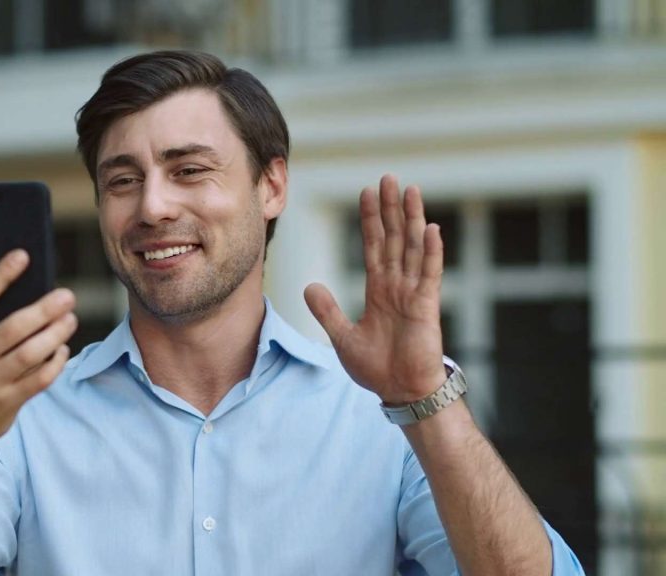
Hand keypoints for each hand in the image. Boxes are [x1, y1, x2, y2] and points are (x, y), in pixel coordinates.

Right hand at [0, 250, 76, 460]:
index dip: (0, 276)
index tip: (23, 256)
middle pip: (13, 328)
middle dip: (44, 310)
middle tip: (67, 296)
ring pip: (30, 354)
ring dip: (56, 334)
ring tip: (70, 319)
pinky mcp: (7, 403)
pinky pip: (40, 379)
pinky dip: (55, 361)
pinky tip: (62, 347)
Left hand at [304, 174, 445, 404]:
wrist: (400, 392)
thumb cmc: (377, 368)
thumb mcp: (343, 336)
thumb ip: (327, 310)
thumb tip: (308, 286)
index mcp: (379, 290)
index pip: (374, 246)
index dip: (370, 220)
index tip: (367, 193)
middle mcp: (397, 286)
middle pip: (394, 238)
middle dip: (391, 208)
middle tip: (388, 178)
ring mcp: (413, 293)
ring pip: (413, 247)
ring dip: (412, 219)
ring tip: (411, 191)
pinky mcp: (426, 307)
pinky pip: (429, 274)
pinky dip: (431, 252)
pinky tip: (431, 229)